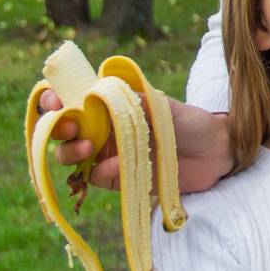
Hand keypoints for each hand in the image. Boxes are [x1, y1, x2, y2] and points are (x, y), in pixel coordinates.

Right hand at [41, 90, 232, 193]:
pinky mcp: (118, 178)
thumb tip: (101, 92)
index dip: (55, 99)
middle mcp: (105, 128)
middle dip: (58, 129)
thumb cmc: (191, 122)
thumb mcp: (165, 107)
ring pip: (72, 156)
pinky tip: (117, 167)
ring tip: (88, 148)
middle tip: (70, 129)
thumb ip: (135, 102)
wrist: (216, 154)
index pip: (73, 98)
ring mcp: (109, 154)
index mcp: (112, 104)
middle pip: (63, 130)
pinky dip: (101, 172)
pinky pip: (96, 177)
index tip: (53, 102)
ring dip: (71, 152)